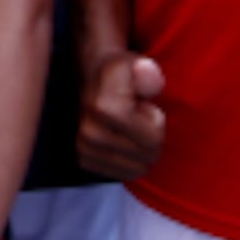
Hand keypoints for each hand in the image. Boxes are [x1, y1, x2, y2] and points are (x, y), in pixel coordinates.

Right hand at [77, 51, 165, 181]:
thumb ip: (148, 71)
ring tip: (128, 127)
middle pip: (147, 156)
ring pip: (136, 169)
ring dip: (139, 149)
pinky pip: (122, 175)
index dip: (156, 120)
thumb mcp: (138, 64)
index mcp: (103, 108)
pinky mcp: (83, 160)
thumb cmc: (122, 73)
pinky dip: (128, 161)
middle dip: (150, 136)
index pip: (153, 139)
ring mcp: (84, 148)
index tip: (143, 104)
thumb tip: (147, 74)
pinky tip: (120, 140)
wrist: (93, 77)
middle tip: (137, 116)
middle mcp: (89, 132)